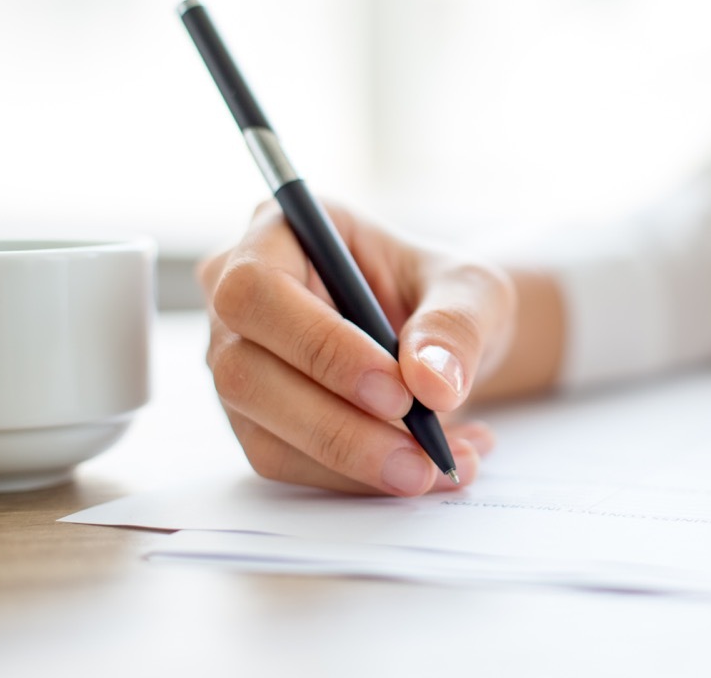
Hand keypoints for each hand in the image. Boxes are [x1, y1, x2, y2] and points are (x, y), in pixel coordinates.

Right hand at [198, 200, 513, 495]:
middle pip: (245, 372)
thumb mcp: (473, 290)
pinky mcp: (255, 420)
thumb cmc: (444, 295)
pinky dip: (358, 480)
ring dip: (354, 465)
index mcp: (278, 231)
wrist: (445, 343)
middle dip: (337, 426)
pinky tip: (424, 470)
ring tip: (438, 467)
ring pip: (263, 432)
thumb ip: (455, 325)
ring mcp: (237, 362)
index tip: (397, 392)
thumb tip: (432, 383)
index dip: (320, 346)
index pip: (258, 289)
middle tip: (420, 455)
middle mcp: (237, 297)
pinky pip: (288, 465)